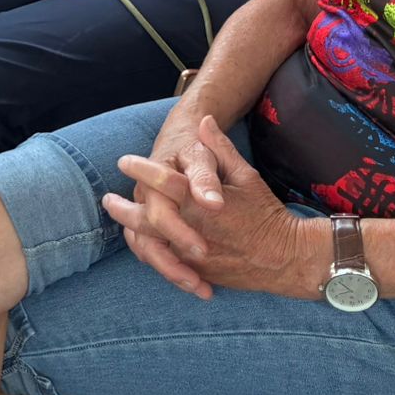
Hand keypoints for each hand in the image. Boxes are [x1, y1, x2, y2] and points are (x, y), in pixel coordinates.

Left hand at [106, 116, 318, 298]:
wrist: (286, 258)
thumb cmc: (267, 214)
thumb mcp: (247, 176)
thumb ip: (220, 149)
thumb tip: (204, 122)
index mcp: (201, 203)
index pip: (163, 181)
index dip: (141, 169)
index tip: (124, 161)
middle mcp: (191, 229)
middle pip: (145, 218)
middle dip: (123, 208)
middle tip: (108, 200)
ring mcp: (191, 255)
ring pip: (150, 246)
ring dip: (131, 234)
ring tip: (120, 225)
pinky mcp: (197, 272)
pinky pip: (165, 265)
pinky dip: (151, 255)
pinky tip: (142, 246)